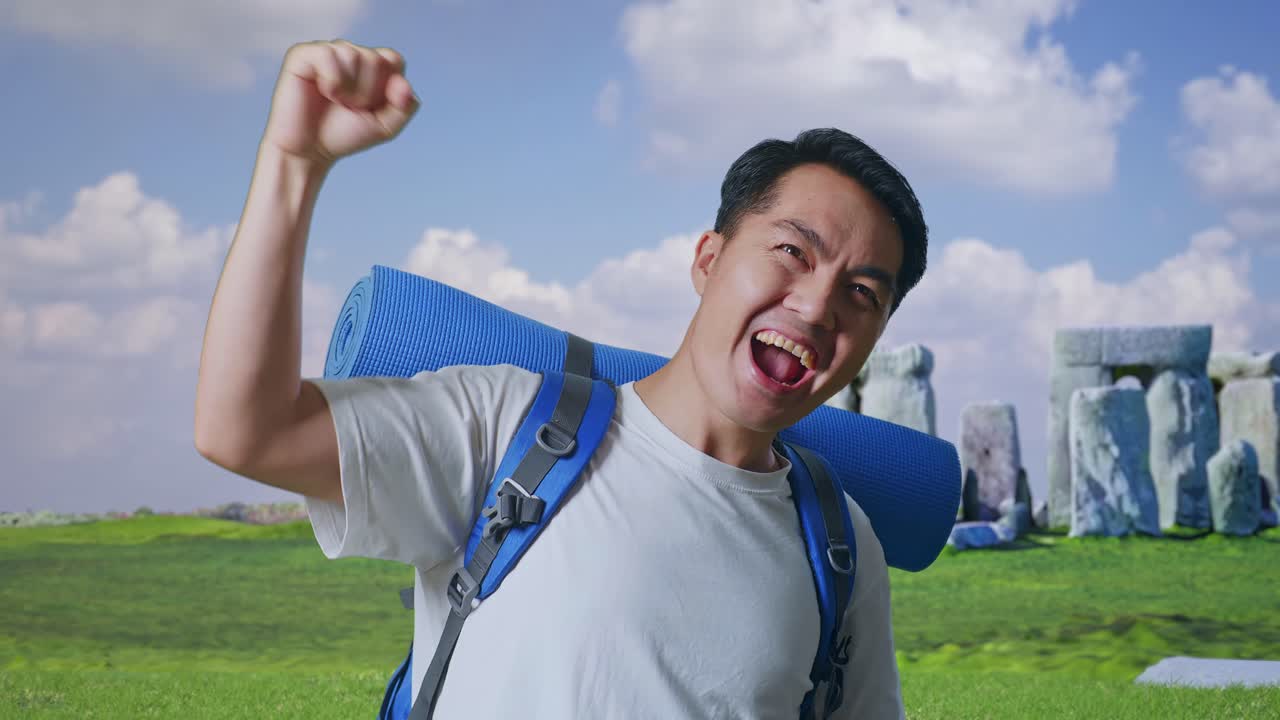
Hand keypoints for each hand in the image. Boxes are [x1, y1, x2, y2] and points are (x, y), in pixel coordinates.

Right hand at [262, 39, 419, 166]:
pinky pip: (328, 55)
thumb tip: (404, 84)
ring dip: (349, 89)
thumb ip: (405, 106)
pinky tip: (323, 91)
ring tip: (335, 101)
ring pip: (353, 55)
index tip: (373, 107)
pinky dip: (331, 80)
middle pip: (376, 59)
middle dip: (367, 92)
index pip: (394, 59)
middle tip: (349, 107)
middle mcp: (349, 54)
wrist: (309, 152)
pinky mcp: (302, 55)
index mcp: (371, 66)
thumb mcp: (386, 126)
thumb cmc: (344, 135)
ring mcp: (326, 52)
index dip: (389, 87)